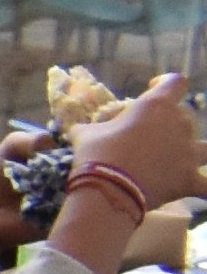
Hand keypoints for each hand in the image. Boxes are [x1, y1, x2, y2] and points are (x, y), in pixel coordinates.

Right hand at [86, 77, 202, 218]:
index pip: (174, 82)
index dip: (165, 83)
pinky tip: (201, 187)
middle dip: (172, 121)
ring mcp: (189, 153)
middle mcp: (180, 124)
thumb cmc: (97, 154)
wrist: (108, 190)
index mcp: (156, 106)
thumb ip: (91, 127)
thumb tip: (80, 129)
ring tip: (182, 158)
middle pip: (187, 115)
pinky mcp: (190, 179)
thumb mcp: (84, 134)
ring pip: (206, 148)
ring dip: (194, 150)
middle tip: (152, 133)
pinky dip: (204, 186)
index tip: (154, 87)